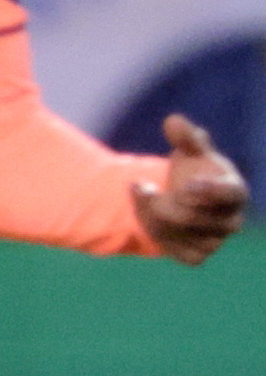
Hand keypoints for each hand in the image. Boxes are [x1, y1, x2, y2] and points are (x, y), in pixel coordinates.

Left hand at [135, 113, 247, 263]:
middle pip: (195, 217)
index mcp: (234, 191)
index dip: (210, 191)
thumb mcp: (188, 152)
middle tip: (141, 186)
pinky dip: (158, 237)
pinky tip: (150, 219)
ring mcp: (216, 239)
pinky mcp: (199, 254)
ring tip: (142, 196)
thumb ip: (185, 138)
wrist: (181, 199)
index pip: (231, 194)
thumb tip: (173, 121)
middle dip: (162, 203)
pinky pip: (176, 252)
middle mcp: (231, 219)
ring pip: (181, 234)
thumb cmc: (193, 170)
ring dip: (152, 216)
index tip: (186, 185)